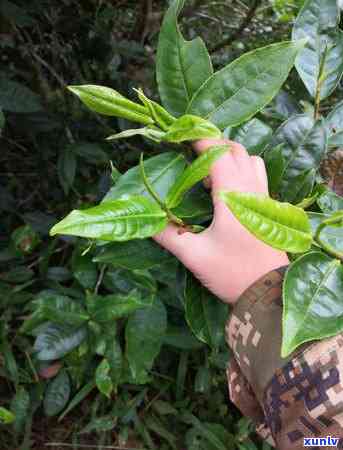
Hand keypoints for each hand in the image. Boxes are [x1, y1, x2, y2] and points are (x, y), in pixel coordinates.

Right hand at [154, 139, 288, 303]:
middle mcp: (252, 189)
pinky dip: (242, 168)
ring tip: (208, 171)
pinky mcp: (268, 207)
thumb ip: (168, 235)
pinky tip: (227, 187)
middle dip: (211, 145)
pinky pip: (257, 173)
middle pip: (235, 149)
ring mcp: (264, 197)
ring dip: (229, 156)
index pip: (217, 154)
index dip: (197, 141)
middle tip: (188, 155)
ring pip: (250, 158)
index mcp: (233, 196)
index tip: (178, 138)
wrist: (267, 293)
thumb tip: (144, 219)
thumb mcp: (194, 255)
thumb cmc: (232, 273)